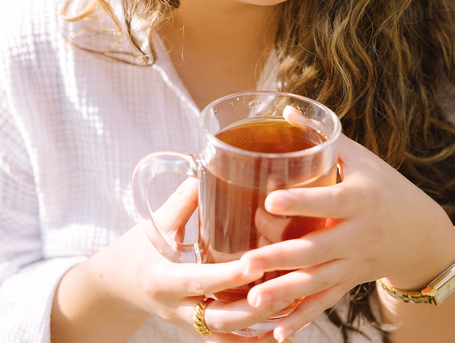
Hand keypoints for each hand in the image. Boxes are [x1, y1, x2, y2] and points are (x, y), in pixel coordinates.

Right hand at [52, 177, 296, 342]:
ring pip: (226, 334)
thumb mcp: (156, 225)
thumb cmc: (137, 249)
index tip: (255, 265)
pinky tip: (279, 326)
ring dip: (259, 324)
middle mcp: (175, 308)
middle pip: (217, 319)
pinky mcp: (196, 327)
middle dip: (253, 308)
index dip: (227, 276)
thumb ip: (182, 202)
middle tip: (286, 288)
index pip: (197, 281)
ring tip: (292, 305)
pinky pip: (226, 340)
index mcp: (161, 280)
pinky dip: (251, 337)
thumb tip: (206, 171)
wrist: (119, 284)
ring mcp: (187, 322)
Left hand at [238, 134, 454, 341]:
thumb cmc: (385, 187)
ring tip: (253, 300)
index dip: (302, 202)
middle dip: (281, 258)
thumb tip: (285, 110)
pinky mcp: (350, 280)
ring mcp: (354, 262)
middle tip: (247, 263)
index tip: (269, 201)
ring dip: (286, 294)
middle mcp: (358, 234)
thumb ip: (322, 135)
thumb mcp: (359, 157)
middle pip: (318, 249)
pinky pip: (326, 302)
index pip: (329, 200)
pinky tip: (277, 333)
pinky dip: (303, 319)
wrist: (421, 232)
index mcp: (360, 199)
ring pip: (318, 282)